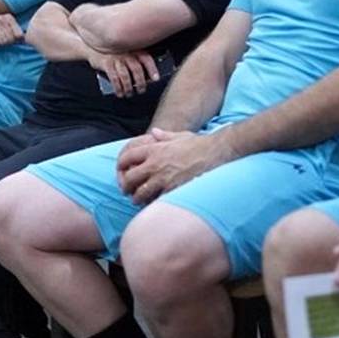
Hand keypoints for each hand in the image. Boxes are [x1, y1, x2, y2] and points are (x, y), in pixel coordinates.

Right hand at [0, 13, 23, 48]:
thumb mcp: (3, 27)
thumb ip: (14, 32)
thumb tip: (24, 39)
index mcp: (8, 17)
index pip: (19, 36)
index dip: (13, 40)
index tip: (4, 37)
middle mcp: (1, 19)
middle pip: (10, 40)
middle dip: (3, 43)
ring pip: (2, 43)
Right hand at [89, 50, 158, 97]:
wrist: (90, 47)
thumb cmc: (111, 53)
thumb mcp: (124, 52)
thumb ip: (133, 61)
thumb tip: (144, 78)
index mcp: (133, 49)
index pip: (146, 58)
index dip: (152, 69)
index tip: (156, 79)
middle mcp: (126, 53)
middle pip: (136, 69)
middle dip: (140, 82)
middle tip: (141, 90)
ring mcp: (116, 58)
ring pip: (125, 75)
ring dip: (129, 87)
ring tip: (130, 94)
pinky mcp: (106, 64)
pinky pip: (114, 78)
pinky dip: (118, 88)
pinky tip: (120, 93)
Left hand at [115, 128, 231, 204]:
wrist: (217, 152)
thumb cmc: (200, 144)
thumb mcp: (180, 136)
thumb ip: (164, 136)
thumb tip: (154, 132)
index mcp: (155, 149)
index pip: (128, 157)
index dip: (121, 165)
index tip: (121, 171)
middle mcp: (156, 163)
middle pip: (130, 178)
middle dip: (125, 186)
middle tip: (126, 190)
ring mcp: (164, 178)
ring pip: (140, 193)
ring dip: (137, 198)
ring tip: (138, 200)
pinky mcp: (174, 190)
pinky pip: (156, 201)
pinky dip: (153, 204)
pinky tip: (154, 205)